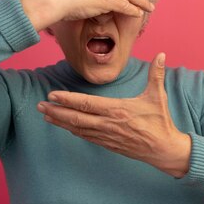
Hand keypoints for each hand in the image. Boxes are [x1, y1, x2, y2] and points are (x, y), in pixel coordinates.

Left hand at [36, 52, 190, 177]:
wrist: (164, 149)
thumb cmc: (160, 122)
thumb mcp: (158, 96)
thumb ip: (156, 74)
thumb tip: (161, 54)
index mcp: (117, 110)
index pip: (87, 104)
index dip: (67, 99)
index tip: (52, 94)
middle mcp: (108, 124)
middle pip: (76, 118)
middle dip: (56, 111)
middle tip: (40, 105)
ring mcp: (106, 136)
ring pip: (78, 129)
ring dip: (60, 121)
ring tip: (45, 114)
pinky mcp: (108, 145)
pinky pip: (86, 137)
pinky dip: (73, 130)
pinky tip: (64, 126)